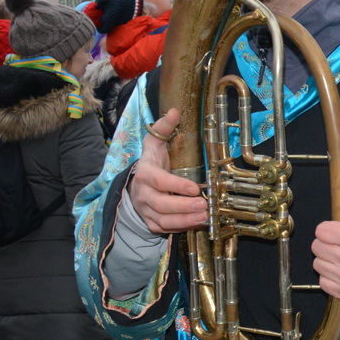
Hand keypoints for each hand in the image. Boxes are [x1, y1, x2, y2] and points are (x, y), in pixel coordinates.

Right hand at [128, 109, 208, 233]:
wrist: (135, 184)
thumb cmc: (151, 162)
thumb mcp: (154, 143)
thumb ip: (163, 128)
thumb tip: (174, 111)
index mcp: (145, 173)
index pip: (159, 181)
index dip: (176, 186)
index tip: (195, 188)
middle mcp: (143, 194)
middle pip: (161, 204)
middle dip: (183, 207)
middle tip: (204, 206)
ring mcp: (146, 210)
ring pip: (163, 220)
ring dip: (184, 220)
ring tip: (204, 217)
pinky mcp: (150, 221)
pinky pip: (164, 228)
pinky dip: (180, 228)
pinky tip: (197, 223)